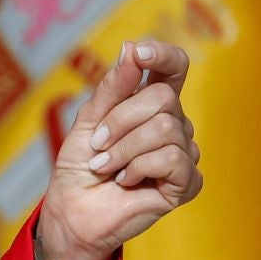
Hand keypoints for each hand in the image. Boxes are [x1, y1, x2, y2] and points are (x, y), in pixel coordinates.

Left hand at [36, 39, 202, 259]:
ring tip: (106, 167)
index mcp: (150, 104)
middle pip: (164, 98)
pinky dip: (138, 168)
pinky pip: (172, 159)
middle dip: (120, 120)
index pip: (174, 68)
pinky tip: (126, 181)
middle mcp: (173, 125)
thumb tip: (131, 48)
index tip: (139, 53)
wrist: (73, 211)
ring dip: (123, 149)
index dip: (163, 55)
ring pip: (165, 129)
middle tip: (98, 145)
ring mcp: (182, 153)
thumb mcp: (89, 120)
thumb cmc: (81, 166)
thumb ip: (113, 88)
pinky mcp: (187, 182)